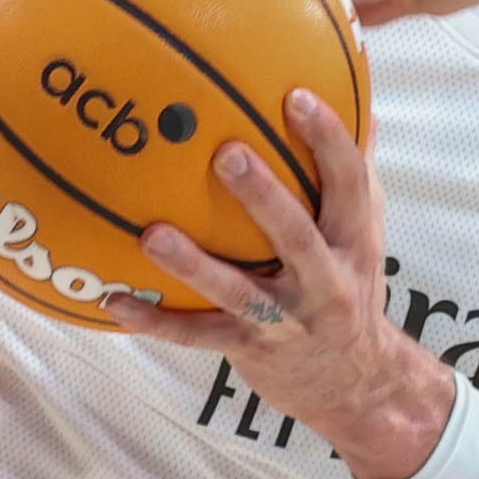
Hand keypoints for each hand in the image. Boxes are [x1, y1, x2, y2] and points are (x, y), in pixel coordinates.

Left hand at [106, 89, 454, 478]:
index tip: (297, 96)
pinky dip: (154, 321)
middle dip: (262, 196)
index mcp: (355, 242)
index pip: (351, 185)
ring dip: (193, 264)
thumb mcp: (365, 233)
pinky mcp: (249, 348)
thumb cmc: (352, 289)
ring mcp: (286, 320)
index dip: (328, 141)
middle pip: (295, 236)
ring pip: (236, 290)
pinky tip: (113, 300)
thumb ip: (354, 176)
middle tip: (226, 153)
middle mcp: (326, 281)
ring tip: (151, 234)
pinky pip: (196, 335)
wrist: (356, 382)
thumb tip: (356, 100)